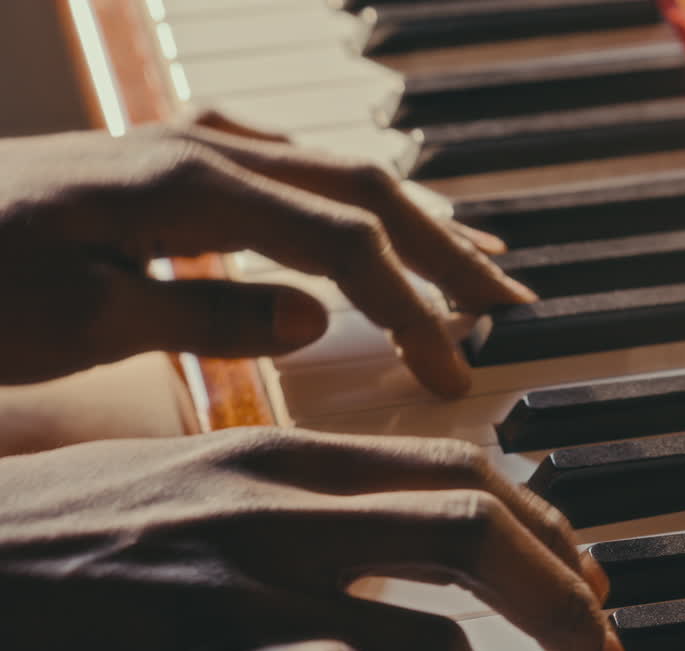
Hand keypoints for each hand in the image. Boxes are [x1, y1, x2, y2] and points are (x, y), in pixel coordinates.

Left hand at [0, 114, 534, 397]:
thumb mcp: (75, 320)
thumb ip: (207, 314)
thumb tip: (316, 314)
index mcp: (187, 184)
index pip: (345, 241)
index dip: (414, 308)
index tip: (458, 373)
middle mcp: (202, 149)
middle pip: (364, 189)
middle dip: (448, 252)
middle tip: (515, 307)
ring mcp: (190, 148)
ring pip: (338, 175)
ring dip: (414, 223)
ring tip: (480, 264)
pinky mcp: (174, 167)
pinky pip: (296, 178)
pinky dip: (356, 211)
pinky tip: (377, 231)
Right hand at [0, 428, 621, 650]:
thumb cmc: (51, 544)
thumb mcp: (183, 490)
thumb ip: (295, 502)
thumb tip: (391, 542)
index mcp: (274, 454)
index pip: (454, 471)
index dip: (541, 525)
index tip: (583, 572)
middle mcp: (270, 508)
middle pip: (471, 531)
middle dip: (564, 597)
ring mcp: (232, 595)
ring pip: (427, 643)